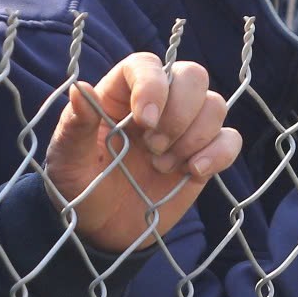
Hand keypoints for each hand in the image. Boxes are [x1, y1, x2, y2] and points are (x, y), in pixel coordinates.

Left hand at [46, 53, 242, 254]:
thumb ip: (75, 125)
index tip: (145, 121)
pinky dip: (218, 154)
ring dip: (194, 137)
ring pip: (214, 105)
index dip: (153, 85)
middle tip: (153, 148)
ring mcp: (184, 129)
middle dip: (179, 113)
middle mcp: (158, 103)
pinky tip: (193, 172)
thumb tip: (80, 89)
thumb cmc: (79, 188)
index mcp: (121, 94)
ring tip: (162, 166)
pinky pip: (230, 140)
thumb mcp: (67, 160)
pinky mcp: (204, 155)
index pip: (147, 65)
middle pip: (192, 76)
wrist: (101, 230)